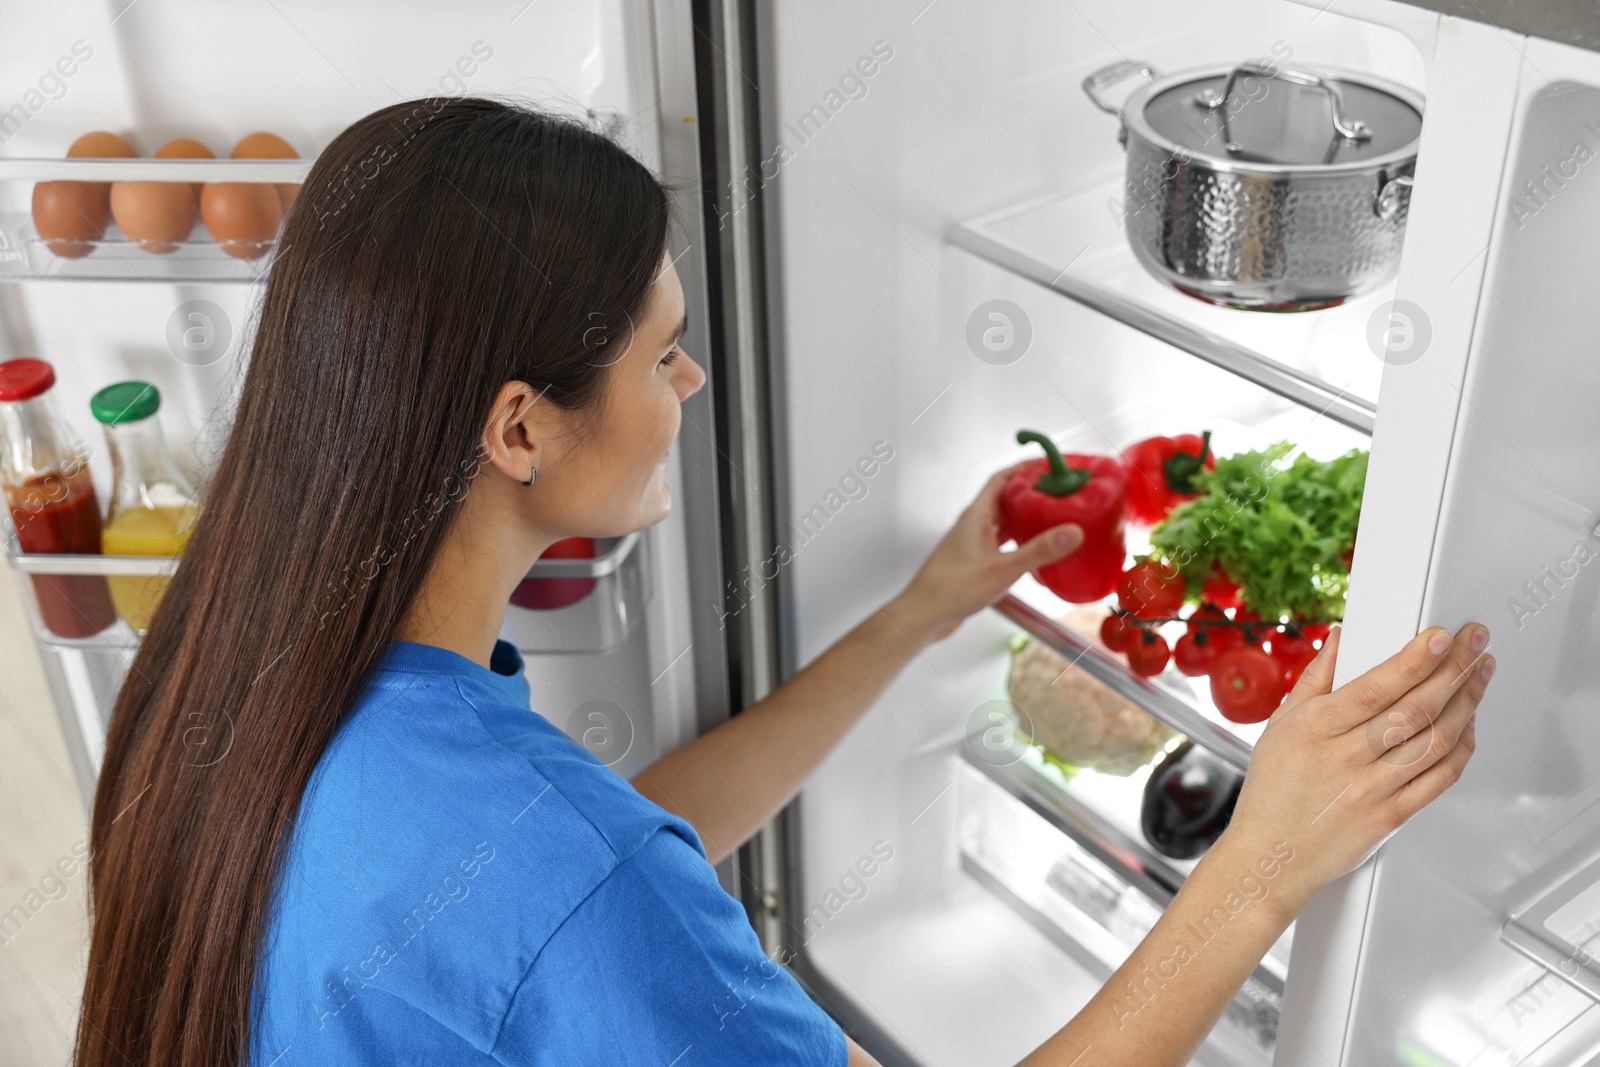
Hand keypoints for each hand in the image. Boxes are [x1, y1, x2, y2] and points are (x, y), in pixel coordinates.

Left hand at [886, 461, 1083, 643]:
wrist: (924, 615)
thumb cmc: (951, 589)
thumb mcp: (1002, 569)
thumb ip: (1039, 551)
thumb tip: (1072, 532)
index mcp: (976, 516)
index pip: (1001, 479)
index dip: (1023, 469)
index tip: (1046, 465)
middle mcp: (972, 526)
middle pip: (1003, 500)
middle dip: (1029, 495)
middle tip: (1055, 495)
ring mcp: (971, 545)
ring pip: (1002, 524)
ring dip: (1023, 520)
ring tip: (1050, 522)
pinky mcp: (973, 563)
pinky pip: (999, 545)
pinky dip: (1016, 544)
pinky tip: (1030, 555)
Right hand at [1208, 623, 1492, 922]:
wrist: (1271, 855)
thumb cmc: (1272, 792)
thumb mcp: (1280, 725)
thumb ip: (1314, 679)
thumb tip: (1341, 639)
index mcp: (1315, 728)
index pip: (1375, 686)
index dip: (1414, 659)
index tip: (1441, 636)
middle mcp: (1346, 758)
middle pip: (1414, 709)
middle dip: (1454, 670)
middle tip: (1476, 644)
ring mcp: (1372, 790)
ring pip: (1434, 741)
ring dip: (1466, 704)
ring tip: (1479, 676)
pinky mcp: (1391, 816)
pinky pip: (1439, 779)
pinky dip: (1461, 749)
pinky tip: (1468, 727)